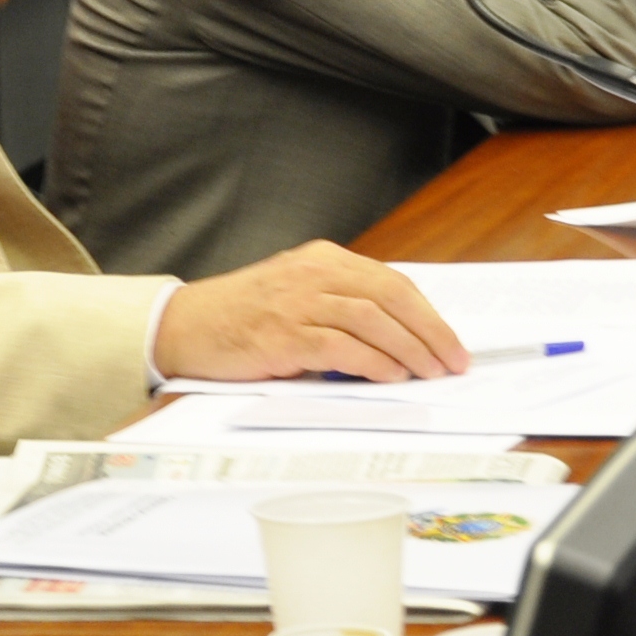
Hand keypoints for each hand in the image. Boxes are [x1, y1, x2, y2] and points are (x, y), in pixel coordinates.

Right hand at [156, 240, 466, 382]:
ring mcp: (297, 302)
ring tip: (429, 373)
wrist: (183, 326)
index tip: (451, 342)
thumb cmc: (241, 317)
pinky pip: (341, 347)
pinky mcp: (283, 334)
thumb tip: (399, 341)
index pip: (391, 282)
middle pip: (390, 297)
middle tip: (452, 362)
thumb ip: (339, 306)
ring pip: (371, 320)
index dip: (428, 314)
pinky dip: (372, 363)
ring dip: (409, 349)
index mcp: (321, 259)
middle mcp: (313, 273)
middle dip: (430, 332)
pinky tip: (390, 376)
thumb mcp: (296, 295)